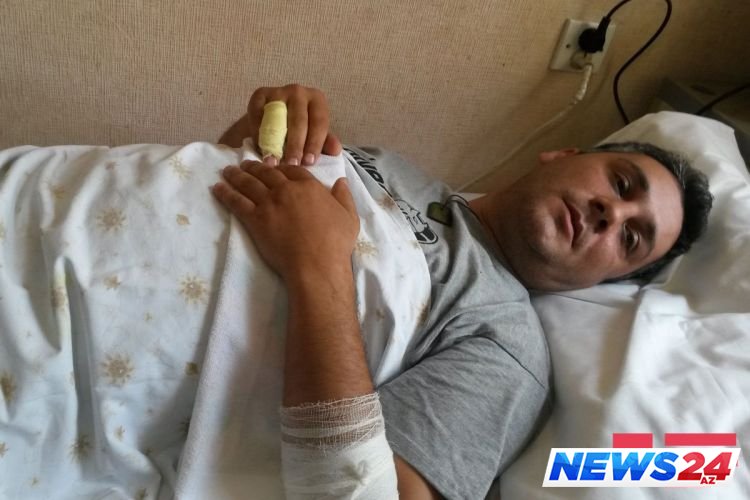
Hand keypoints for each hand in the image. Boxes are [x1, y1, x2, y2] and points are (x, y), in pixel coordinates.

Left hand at [212, 160, 358, 282]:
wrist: (316, 264)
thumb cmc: (336, 243)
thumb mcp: (349, 217)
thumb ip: (344, 197)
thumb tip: (341, 181)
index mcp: (309, 187)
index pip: (292, 170)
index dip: (281, 166)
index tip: (274, 165)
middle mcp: (286, 190)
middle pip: (267, 172)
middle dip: (254, 166)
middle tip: (244, 164)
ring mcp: (269, 203)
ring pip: (249, 184)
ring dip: (236, 175)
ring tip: (227, 171)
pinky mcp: (255, 219)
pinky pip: (237, 202)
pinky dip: (226, 194)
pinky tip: (217, 188)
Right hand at [218, 84, 341, 165]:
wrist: (272, 119)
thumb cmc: (299, 129)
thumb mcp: (314, 135)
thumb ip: (325, 143)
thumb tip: (336, 150)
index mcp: (317, 100)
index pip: (319, 123)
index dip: (314, 144)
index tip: (309, 162)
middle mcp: (299, 92)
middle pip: (299, 121)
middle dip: (296, 145)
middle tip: (292, 165)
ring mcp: (278, 91)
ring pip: (277, 119)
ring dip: (274, 142)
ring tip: (274, 162)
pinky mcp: (260, 95)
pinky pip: (259, 116)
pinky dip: (259, 134)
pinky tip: (261, 150)